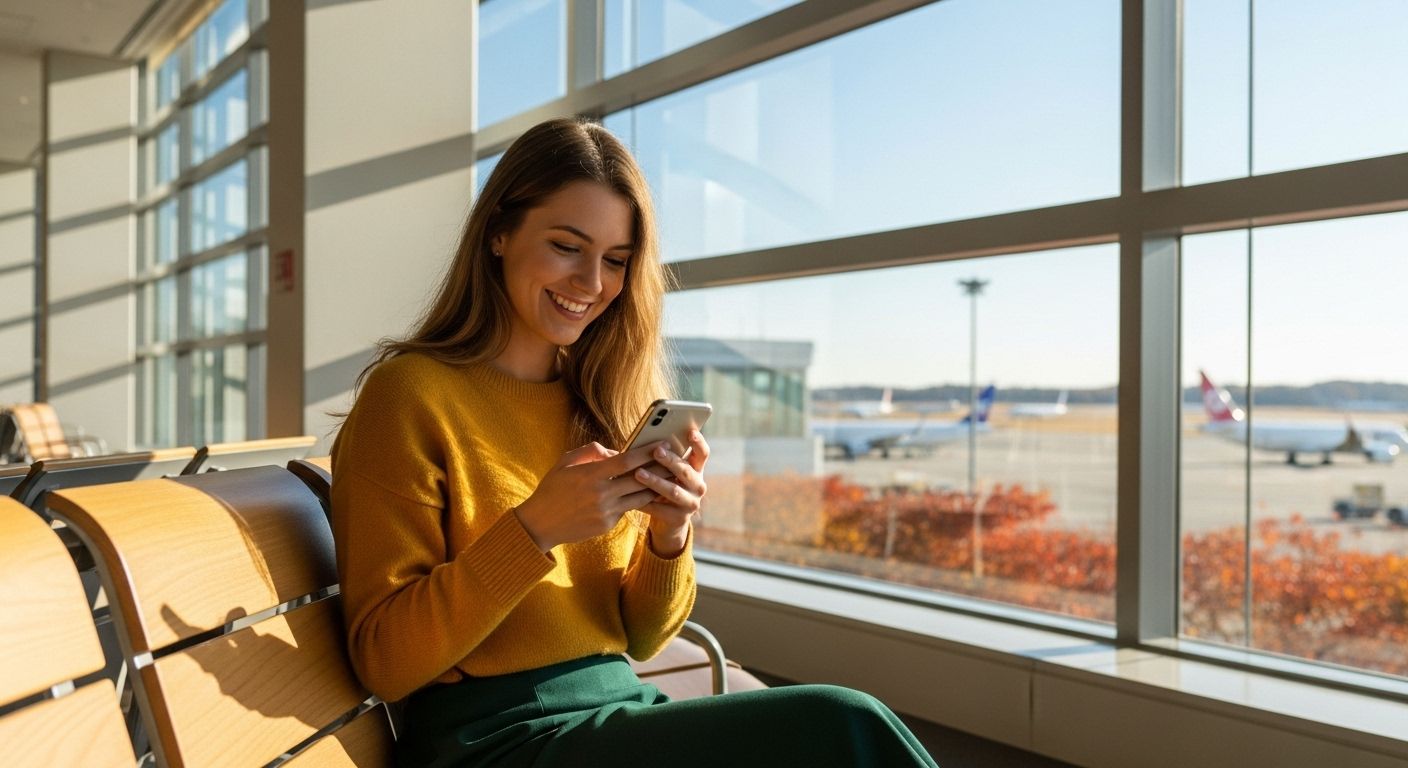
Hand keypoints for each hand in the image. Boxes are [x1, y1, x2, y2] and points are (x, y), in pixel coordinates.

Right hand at [513, 442, 659, 551]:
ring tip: (670, 476)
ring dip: (655, 486)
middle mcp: (602, 494)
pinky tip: (649, 492)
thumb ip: (590, 452)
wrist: (540, 524)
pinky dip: (637, 500)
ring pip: (640, 497)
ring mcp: (606, 511)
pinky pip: (628, 509)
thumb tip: (613, 451)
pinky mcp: (608, 525)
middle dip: (660, 468)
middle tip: (676, 459)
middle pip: (640, 479)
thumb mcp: (565, 463)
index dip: (647, 451)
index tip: (663, 442)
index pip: (627, 460)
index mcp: (591, 475)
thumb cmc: (552, 488)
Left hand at [634, 430, 709, 556]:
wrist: (667, 521)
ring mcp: (691, 503)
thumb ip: (657, 456)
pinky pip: (661, 509)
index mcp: (696, 470)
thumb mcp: (665, 472)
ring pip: (674, 490)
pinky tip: (632, 498)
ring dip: (656, 481)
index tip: (690, 432)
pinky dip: (646, 502)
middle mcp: (698, 486)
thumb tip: (633, 441)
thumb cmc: (662, 487)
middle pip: (686, 470)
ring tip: (638, 473)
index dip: (699, 442)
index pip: (703, 453)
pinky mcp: (680, 519)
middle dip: (671, 460)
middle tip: (656, 451)